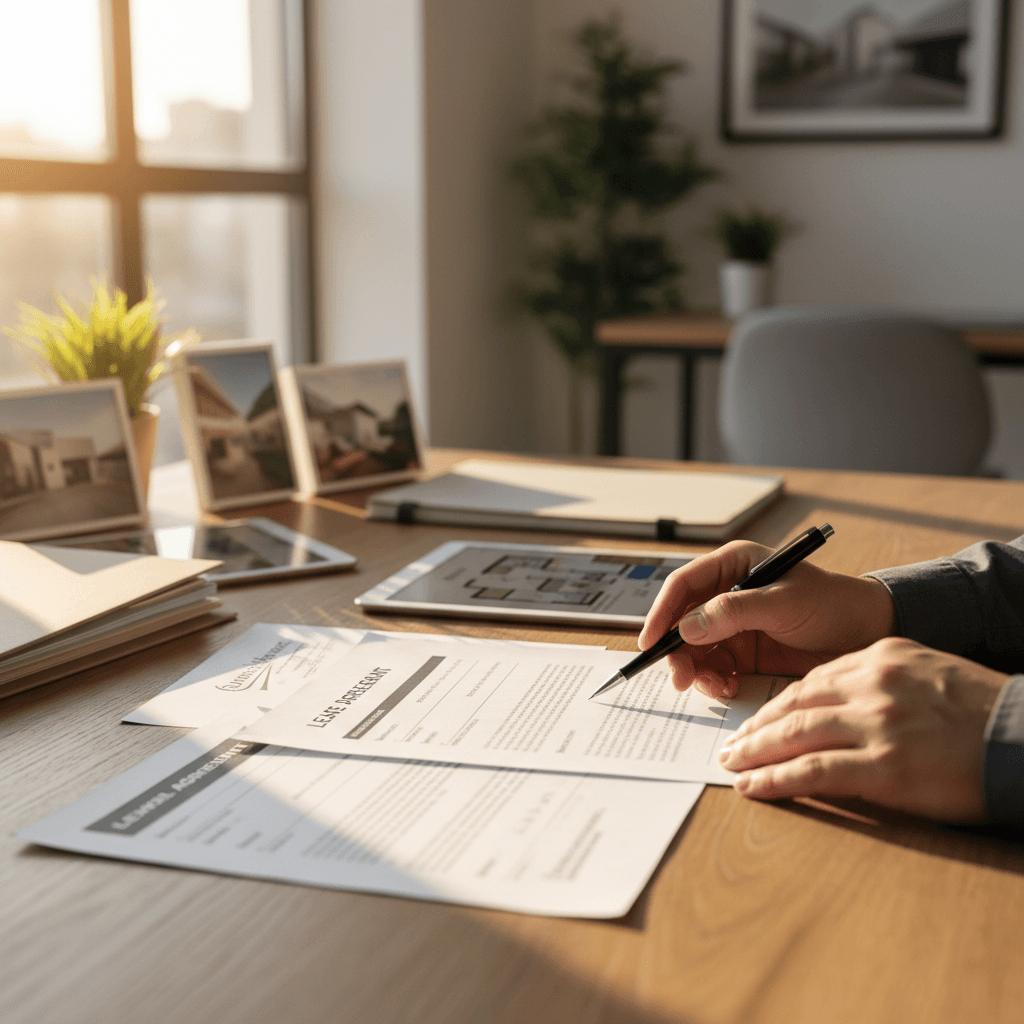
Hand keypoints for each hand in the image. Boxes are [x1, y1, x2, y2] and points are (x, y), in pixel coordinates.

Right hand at [639, 540, 896, 697]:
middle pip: (682, 621)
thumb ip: (733, 612)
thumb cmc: (833, 604)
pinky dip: (714, 680)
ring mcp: (734, 625)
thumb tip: (686, 627)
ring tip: (713, 686)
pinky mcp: (744, 652)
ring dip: (696, 669)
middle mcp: (727, 594)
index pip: (683, 585)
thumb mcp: (783, 603)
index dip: (662, 612)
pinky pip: (714, 667)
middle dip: (677, 651)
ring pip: (694, 649)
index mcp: (734, 566)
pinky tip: (727, 687)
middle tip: (680, 678)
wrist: (868, 635)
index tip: (651, 641)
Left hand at [718, 638, 1009, 821]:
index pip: (812, 679)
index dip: (778, 703)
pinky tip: (752, 786)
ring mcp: (877, 724)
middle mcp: (873, 684)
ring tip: (731, 764)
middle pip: (795, 704)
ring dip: (755, 752)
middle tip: (731, 743)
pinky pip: (813, 772)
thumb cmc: (983, 710)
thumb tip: (838, 700)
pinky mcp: (885, 767)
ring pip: (794, 735)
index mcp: (882, 656)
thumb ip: (882, 678)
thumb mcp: (928, 671)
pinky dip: (775, 779)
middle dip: (757, 727)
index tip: (759, 718)